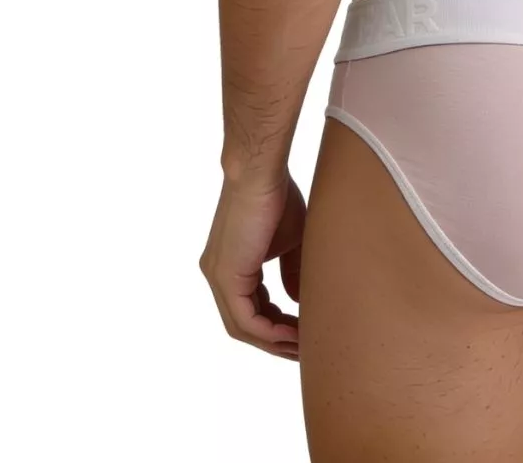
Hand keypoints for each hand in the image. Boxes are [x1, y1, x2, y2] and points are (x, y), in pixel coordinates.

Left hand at [199, 166, 305, 361]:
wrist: (261, 172)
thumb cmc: (277, 195)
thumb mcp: (291, 241)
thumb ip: (292, 272)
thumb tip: (299, 302)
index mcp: (231, 265)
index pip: (252, 308)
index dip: (278, 325)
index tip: (304, 332)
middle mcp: (218, 274)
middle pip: (245, 324)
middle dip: (276, 341)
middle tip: (305, 350)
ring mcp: (217, 277)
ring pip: (243, 327)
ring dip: (274, 342)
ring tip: (304, 347)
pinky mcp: (224, 276)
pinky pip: (245, 320)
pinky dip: (270, 332)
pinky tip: (295, 335)